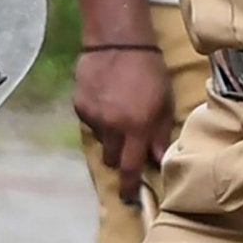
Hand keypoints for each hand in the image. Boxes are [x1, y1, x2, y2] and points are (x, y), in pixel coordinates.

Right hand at [73, 46, 172, 205]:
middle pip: (112, 159)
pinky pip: (89, 122)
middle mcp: (112, 127)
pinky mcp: (79, 105)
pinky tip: (105, 100)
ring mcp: (93, 116)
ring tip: (117, 113)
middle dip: (121, 156)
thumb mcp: (164, 102)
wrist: (117, 42)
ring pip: (101, 140)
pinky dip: (98, 117)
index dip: (129, 186)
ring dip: (110, 135)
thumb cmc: (149, 71)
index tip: (129, 199)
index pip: (131, 167)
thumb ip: (160, 132)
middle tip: (128, 142)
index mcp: (137, 127)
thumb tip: (158, 159)